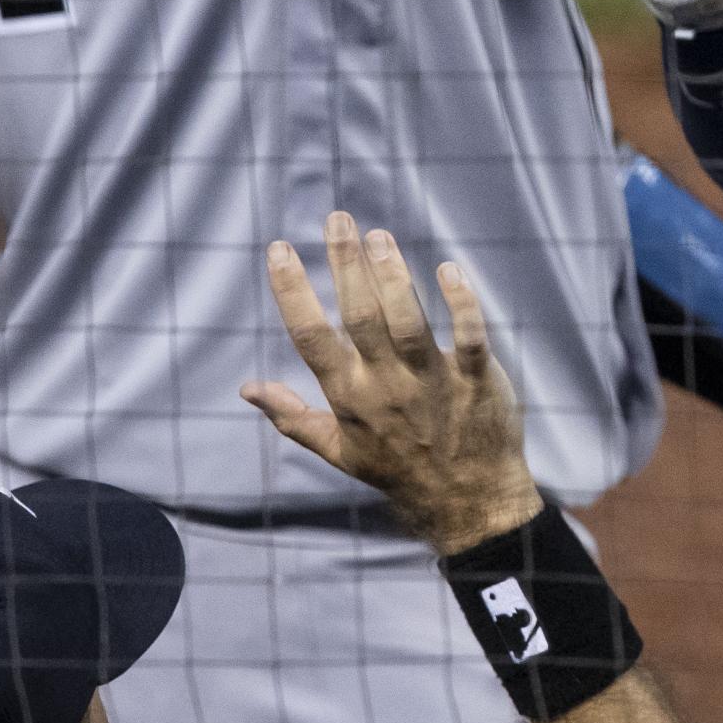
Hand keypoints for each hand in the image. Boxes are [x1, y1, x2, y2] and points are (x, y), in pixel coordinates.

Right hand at [240, 212, 543, 554]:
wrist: (467, 503)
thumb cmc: (399, 469)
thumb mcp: (338, 451)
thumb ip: (293, 417)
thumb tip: (247, 388)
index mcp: (348, 397)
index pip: (310, 338)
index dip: (293, 292)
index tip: (280, 248)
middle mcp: (385, 387)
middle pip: (359, 318)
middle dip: (346, 266)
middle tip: (338, 219)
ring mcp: (432, 383)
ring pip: (408, 323)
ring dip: (393, 278)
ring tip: (379, 236)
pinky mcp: (475, 380)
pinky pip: (468, 336)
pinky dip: (461, 303)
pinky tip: (450, 268)